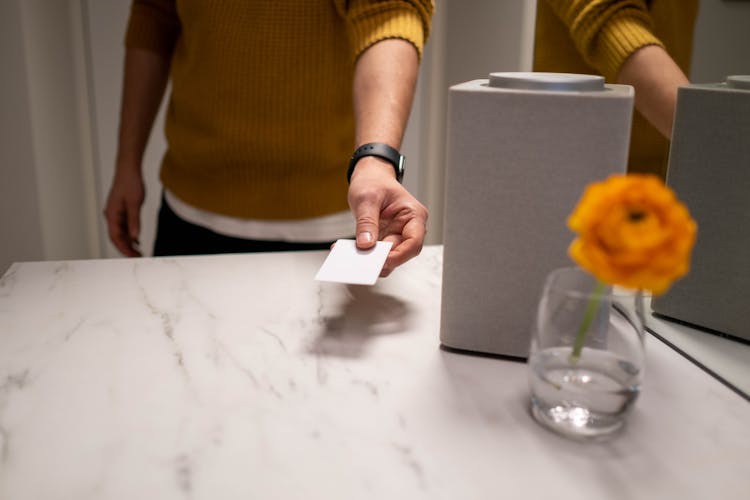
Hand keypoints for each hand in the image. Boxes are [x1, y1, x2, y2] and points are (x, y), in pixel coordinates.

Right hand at [103, 165, 144, 256]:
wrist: (128, 169)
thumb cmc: (130, 182)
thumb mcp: (135, 203)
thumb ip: (134, 221)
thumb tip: (134, 237)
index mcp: (112, 214)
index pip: (116, 237)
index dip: (124, 249)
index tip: (133, 257)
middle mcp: (111, 215)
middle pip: (117, 237)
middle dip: (127, 248)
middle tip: (138, 257)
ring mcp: (115, 213)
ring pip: (121, 232)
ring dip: (129, 242)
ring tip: (139, 251)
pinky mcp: (121, 210)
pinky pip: (124, 226)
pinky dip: (130, 234)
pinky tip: (137, 240)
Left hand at [348, 157, 427, 275]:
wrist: (370, 176)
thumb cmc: (374, 181)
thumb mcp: (367, 198)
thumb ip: (367, 222)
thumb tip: (366, 244)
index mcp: (414, 215)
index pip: (413, 242)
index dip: (399, 255)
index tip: (381, 260)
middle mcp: (408, 227)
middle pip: (401, 253)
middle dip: (382, 261)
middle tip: (362, 264)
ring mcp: (396, 234)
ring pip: (388, 257)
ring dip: (371, 260)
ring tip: (351, 258)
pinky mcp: (384, 239)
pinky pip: (376, 252)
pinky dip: (364, 255)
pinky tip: (348, 252)